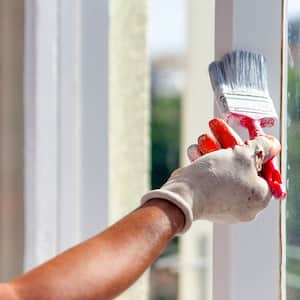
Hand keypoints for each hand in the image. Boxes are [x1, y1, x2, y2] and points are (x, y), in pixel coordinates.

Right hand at [141, 118, 280, 232]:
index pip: (264, 170)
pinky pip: (210, 179)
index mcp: (260, 197)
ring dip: (212, 151)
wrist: (184, 195)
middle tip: (219, 130)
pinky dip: (204, 165)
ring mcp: (224, 205)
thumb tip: (272, 145)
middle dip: (227, 145)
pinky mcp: (207, 202)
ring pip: (222, 171)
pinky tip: (196, 152)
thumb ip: (260, 147)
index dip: (255, 151)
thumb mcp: (242, 155)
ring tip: (203, 138)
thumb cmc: (216, 178)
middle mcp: (244, 205)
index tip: (245, 139)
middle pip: (240, 168)